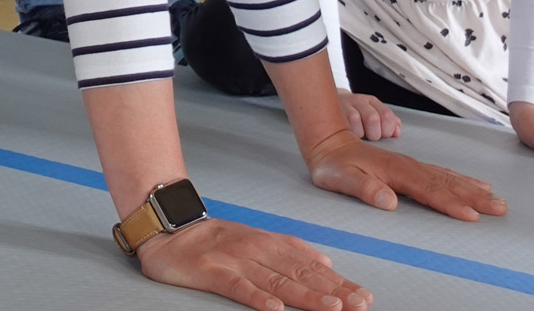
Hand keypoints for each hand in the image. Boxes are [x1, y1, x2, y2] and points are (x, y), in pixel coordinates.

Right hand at [137, 217, 369, 310]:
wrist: (168, 229)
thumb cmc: (213, 240)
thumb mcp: (255, 239)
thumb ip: (289, 250)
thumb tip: (326, 261)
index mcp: (268, 244)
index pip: (310, 265)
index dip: (338, 282)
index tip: (364, 298)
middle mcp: (256, 250)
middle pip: (299, 273)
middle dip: (333, 291)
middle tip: (360, 305)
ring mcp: (234, 260)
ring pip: (276, 280)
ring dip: (306, 295)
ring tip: (332, 307)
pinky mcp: (212, 271)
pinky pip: (237, 286)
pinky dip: (257, 297)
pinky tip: (274, 308)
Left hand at [306, 128, 504, 219]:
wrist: (328, 143)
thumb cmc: (334, 166)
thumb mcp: (341, 179)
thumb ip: (364, 188)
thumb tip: (388, 201)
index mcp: (396, 172)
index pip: (429, 191)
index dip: (450, 204)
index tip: (472, 217)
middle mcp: (408, 167)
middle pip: (446, 183)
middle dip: (474, 197)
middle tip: (501, 208)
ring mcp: (411, 165)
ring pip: (447, 177)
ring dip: (471, 188)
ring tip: (496, 198)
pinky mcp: (410, 167)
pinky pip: (440, 174)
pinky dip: (459, 180)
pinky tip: (472, 184)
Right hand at [339, 90, 400, 141]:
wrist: (330, 103)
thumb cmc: (357, 115)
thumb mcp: (374, 115)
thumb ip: (389, 123)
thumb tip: (397, 132)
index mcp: (372, 102)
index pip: (387, 115)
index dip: (388, 130)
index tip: (384, 135)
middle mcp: (359, 100)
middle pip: (372, 118)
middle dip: (374, 133)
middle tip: (371, 136)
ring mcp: (345, 105)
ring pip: (355, 118)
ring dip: (360, 133)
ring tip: (360, 136)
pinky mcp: (334, 111)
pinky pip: (341, 123)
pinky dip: (349, 132)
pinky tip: (351, 134)